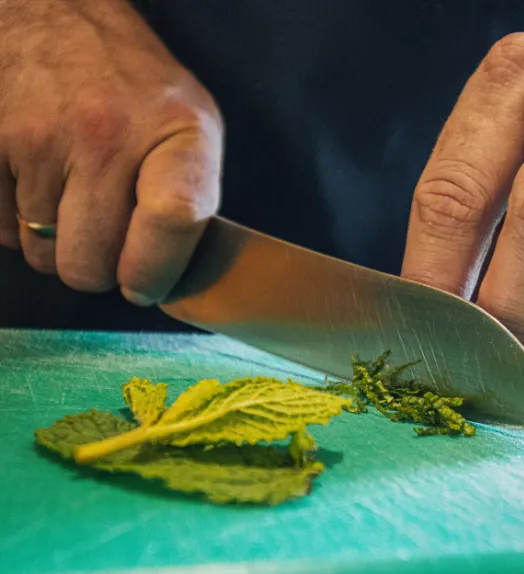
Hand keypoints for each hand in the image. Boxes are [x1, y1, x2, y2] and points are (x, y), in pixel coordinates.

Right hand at [0, 0, 222, 304]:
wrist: (53, 19)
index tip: (143, 283)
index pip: (173, 219)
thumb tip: (158, 282)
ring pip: (42, 257)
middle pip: (90, 266)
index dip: (154, 271)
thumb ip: (190, 202)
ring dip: (57, 243)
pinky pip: (0, 232)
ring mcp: (37, 138)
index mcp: (176, 132)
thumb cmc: (135, 90)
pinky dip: (18, 222)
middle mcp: (106, 133)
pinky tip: (39, 183)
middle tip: (105, 233)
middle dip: (98, 265)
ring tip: (73, 195)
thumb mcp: (191, 129)